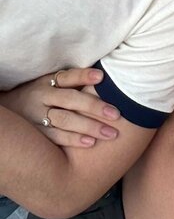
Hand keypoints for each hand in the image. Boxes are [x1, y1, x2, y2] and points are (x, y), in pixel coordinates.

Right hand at [0, 68, 120, 147]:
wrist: (6, 115)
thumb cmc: (38, 98)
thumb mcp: (47, 85)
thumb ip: (70, 83)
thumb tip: (104, 77)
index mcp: (46, 82)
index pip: (67, 76)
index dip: (84, 76)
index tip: (102, 77)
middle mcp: (41, 97)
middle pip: (70, 100)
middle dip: (95, 107)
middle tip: (116, 114)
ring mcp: (36, 116)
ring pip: (64, 120)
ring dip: (89, 126)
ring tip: (109, 133)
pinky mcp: (35, 134)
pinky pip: (55, 137)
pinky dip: (73, 140)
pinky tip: (90, 143)